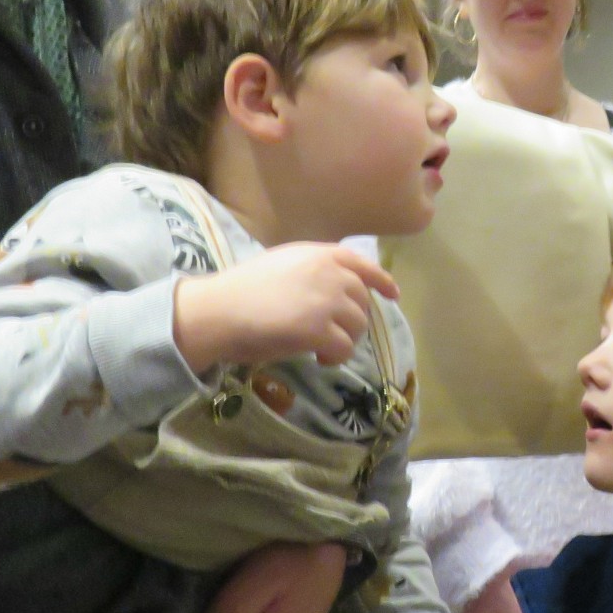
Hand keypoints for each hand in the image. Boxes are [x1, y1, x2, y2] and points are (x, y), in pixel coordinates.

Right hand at [174, 245, 397, 372]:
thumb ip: (314, 271)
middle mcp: (330, 273)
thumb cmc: (242, 290)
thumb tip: (337, 290)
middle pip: (363, 301)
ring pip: (358, 326)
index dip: (382, 281)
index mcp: (320, 254)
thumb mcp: (284, 264)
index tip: (393, 294)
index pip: (364, 265)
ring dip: (344, 340)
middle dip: (352, 320)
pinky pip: (344, 348)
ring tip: (321, 348)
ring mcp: (327, 301)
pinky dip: (335, 357)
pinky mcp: (320, 329)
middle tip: (330, 334)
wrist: (220, 309)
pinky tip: (318, 358)